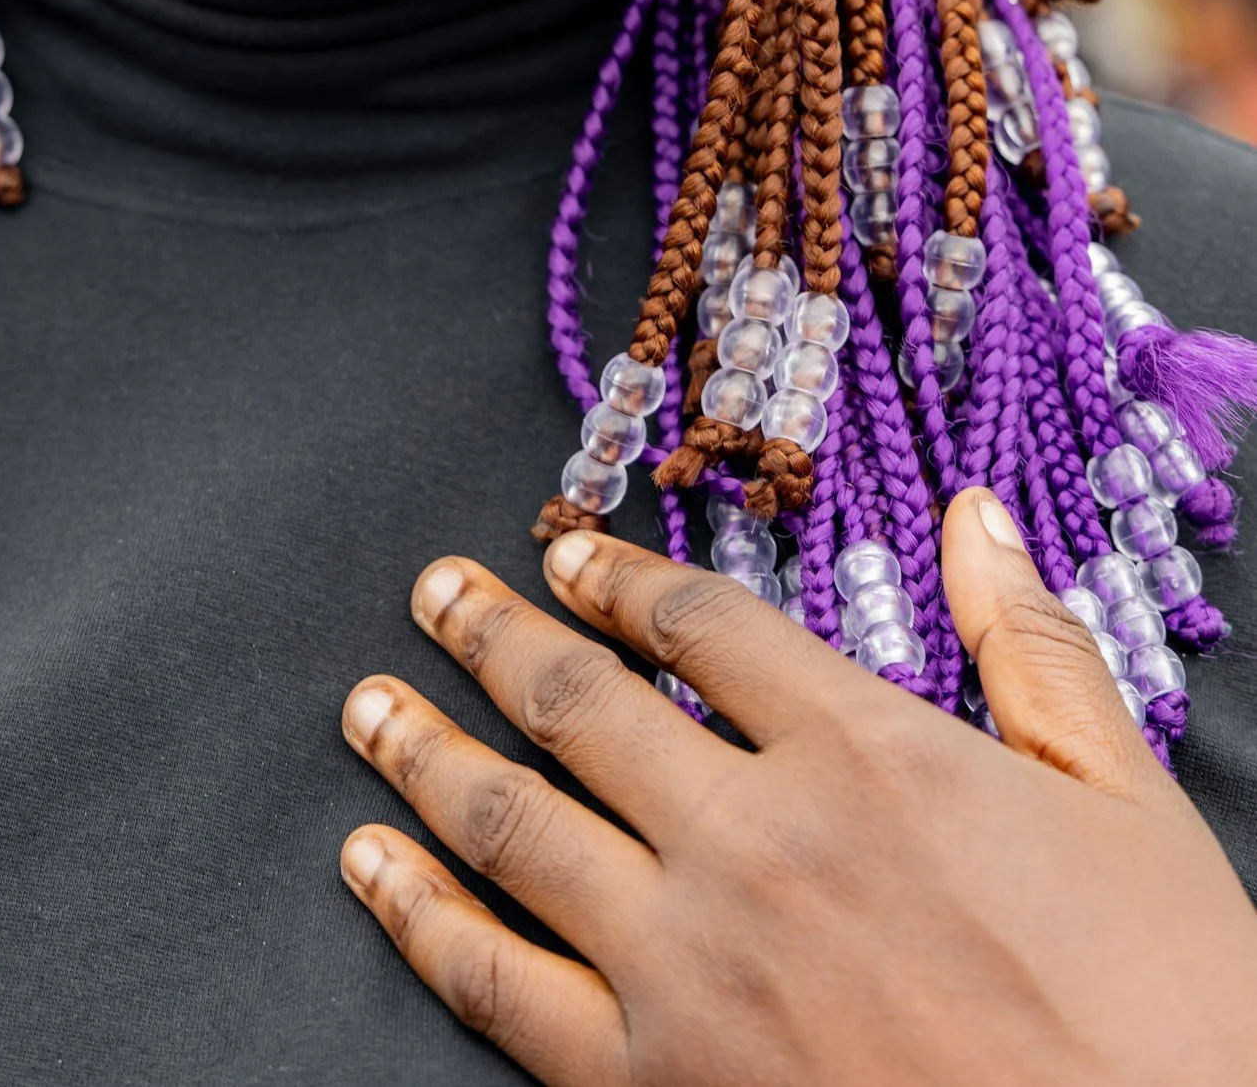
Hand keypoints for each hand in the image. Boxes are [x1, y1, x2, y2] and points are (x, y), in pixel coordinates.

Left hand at [339, 489, 1256, 1084]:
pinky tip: (372, 869)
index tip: (563, 553)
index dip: (618, 578)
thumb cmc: (1167, 1018)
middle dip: (491, 637)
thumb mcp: (1128, 807)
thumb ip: (1036, 649)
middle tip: (430, 592)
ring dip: (426, 751)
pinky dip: (419, 917)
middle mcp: (756, 840)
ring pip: (514, 827)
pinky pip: (498, 987)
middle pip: (580, 706)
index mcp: (867, 754)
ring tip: (367, 705)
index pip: (701, 628)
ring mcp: (690, 970)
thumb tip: (973, 516)